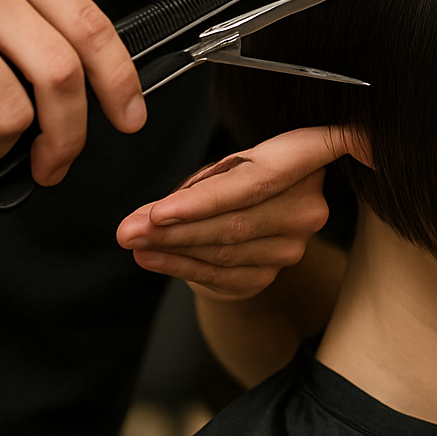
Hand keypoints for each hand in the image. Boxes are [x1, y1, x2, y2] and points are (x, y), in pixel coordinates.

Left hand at [116, 126, 355, 300]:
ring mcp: (293, 246)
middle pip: (233, 223)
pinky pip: (221, 274)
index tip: (159, 213)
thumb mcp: (226, 165)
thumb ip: (197, 185)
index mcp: (303, 160)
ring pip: (224, 251)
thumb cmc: (239, 178)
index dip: (205, 201)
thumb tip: (147, 217)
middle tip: (129, 230)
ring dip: (171, 249)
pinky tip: (152, 257)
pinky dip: (180, 267)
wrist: (262, 214)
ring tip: (134, 240)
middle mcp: (307, 207)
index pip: (254, 183)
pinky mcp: (271, 274)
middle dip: (174, 229)